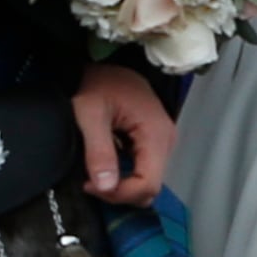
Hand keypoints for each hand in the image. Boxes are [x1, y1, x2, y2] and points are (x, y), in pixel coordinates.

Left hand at [72, 61, 173, 206]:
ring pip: (149, 180)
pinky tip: (107, 164)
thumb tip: (106, 187)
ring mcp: (163, 140)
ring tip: (96, 173)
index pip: (148, 184)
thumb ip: (99, 150)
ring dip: (122, 185)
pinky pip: (145, 169)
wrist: (103, 63)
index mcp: (155, 133)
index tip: (90, 185)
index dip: (120, 193)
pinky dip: (126, 175)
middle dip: (121, 192)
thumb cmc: (96, 83)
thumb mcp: (90, 113)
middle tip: (91, 182)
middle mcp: (167, 140)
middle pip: (151, 186)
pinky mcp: (155, 141)